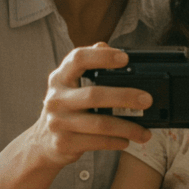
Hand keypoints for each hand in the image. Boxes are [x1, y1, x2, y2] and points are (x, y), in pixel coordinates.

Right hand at [31, 43, 152, 168]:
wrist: (41, 143)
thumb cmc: (65, 109)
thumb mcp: (70, 85)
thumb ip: (87, 67)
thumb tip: (104, 44)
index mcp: (60, 78)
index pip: (78, 59)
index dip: (102, 56)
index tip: (126, 58)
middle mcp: (56, 98)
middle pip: (94, 95)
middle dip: (125, 97)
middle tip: (147, 100)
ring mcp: (58, 122)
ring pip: (100, 124)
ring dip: (127, 128)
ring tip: (144, 132)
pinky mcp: (64, 142)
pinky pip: (97, 142)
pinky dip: (116, 142)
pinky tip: (127, 140)